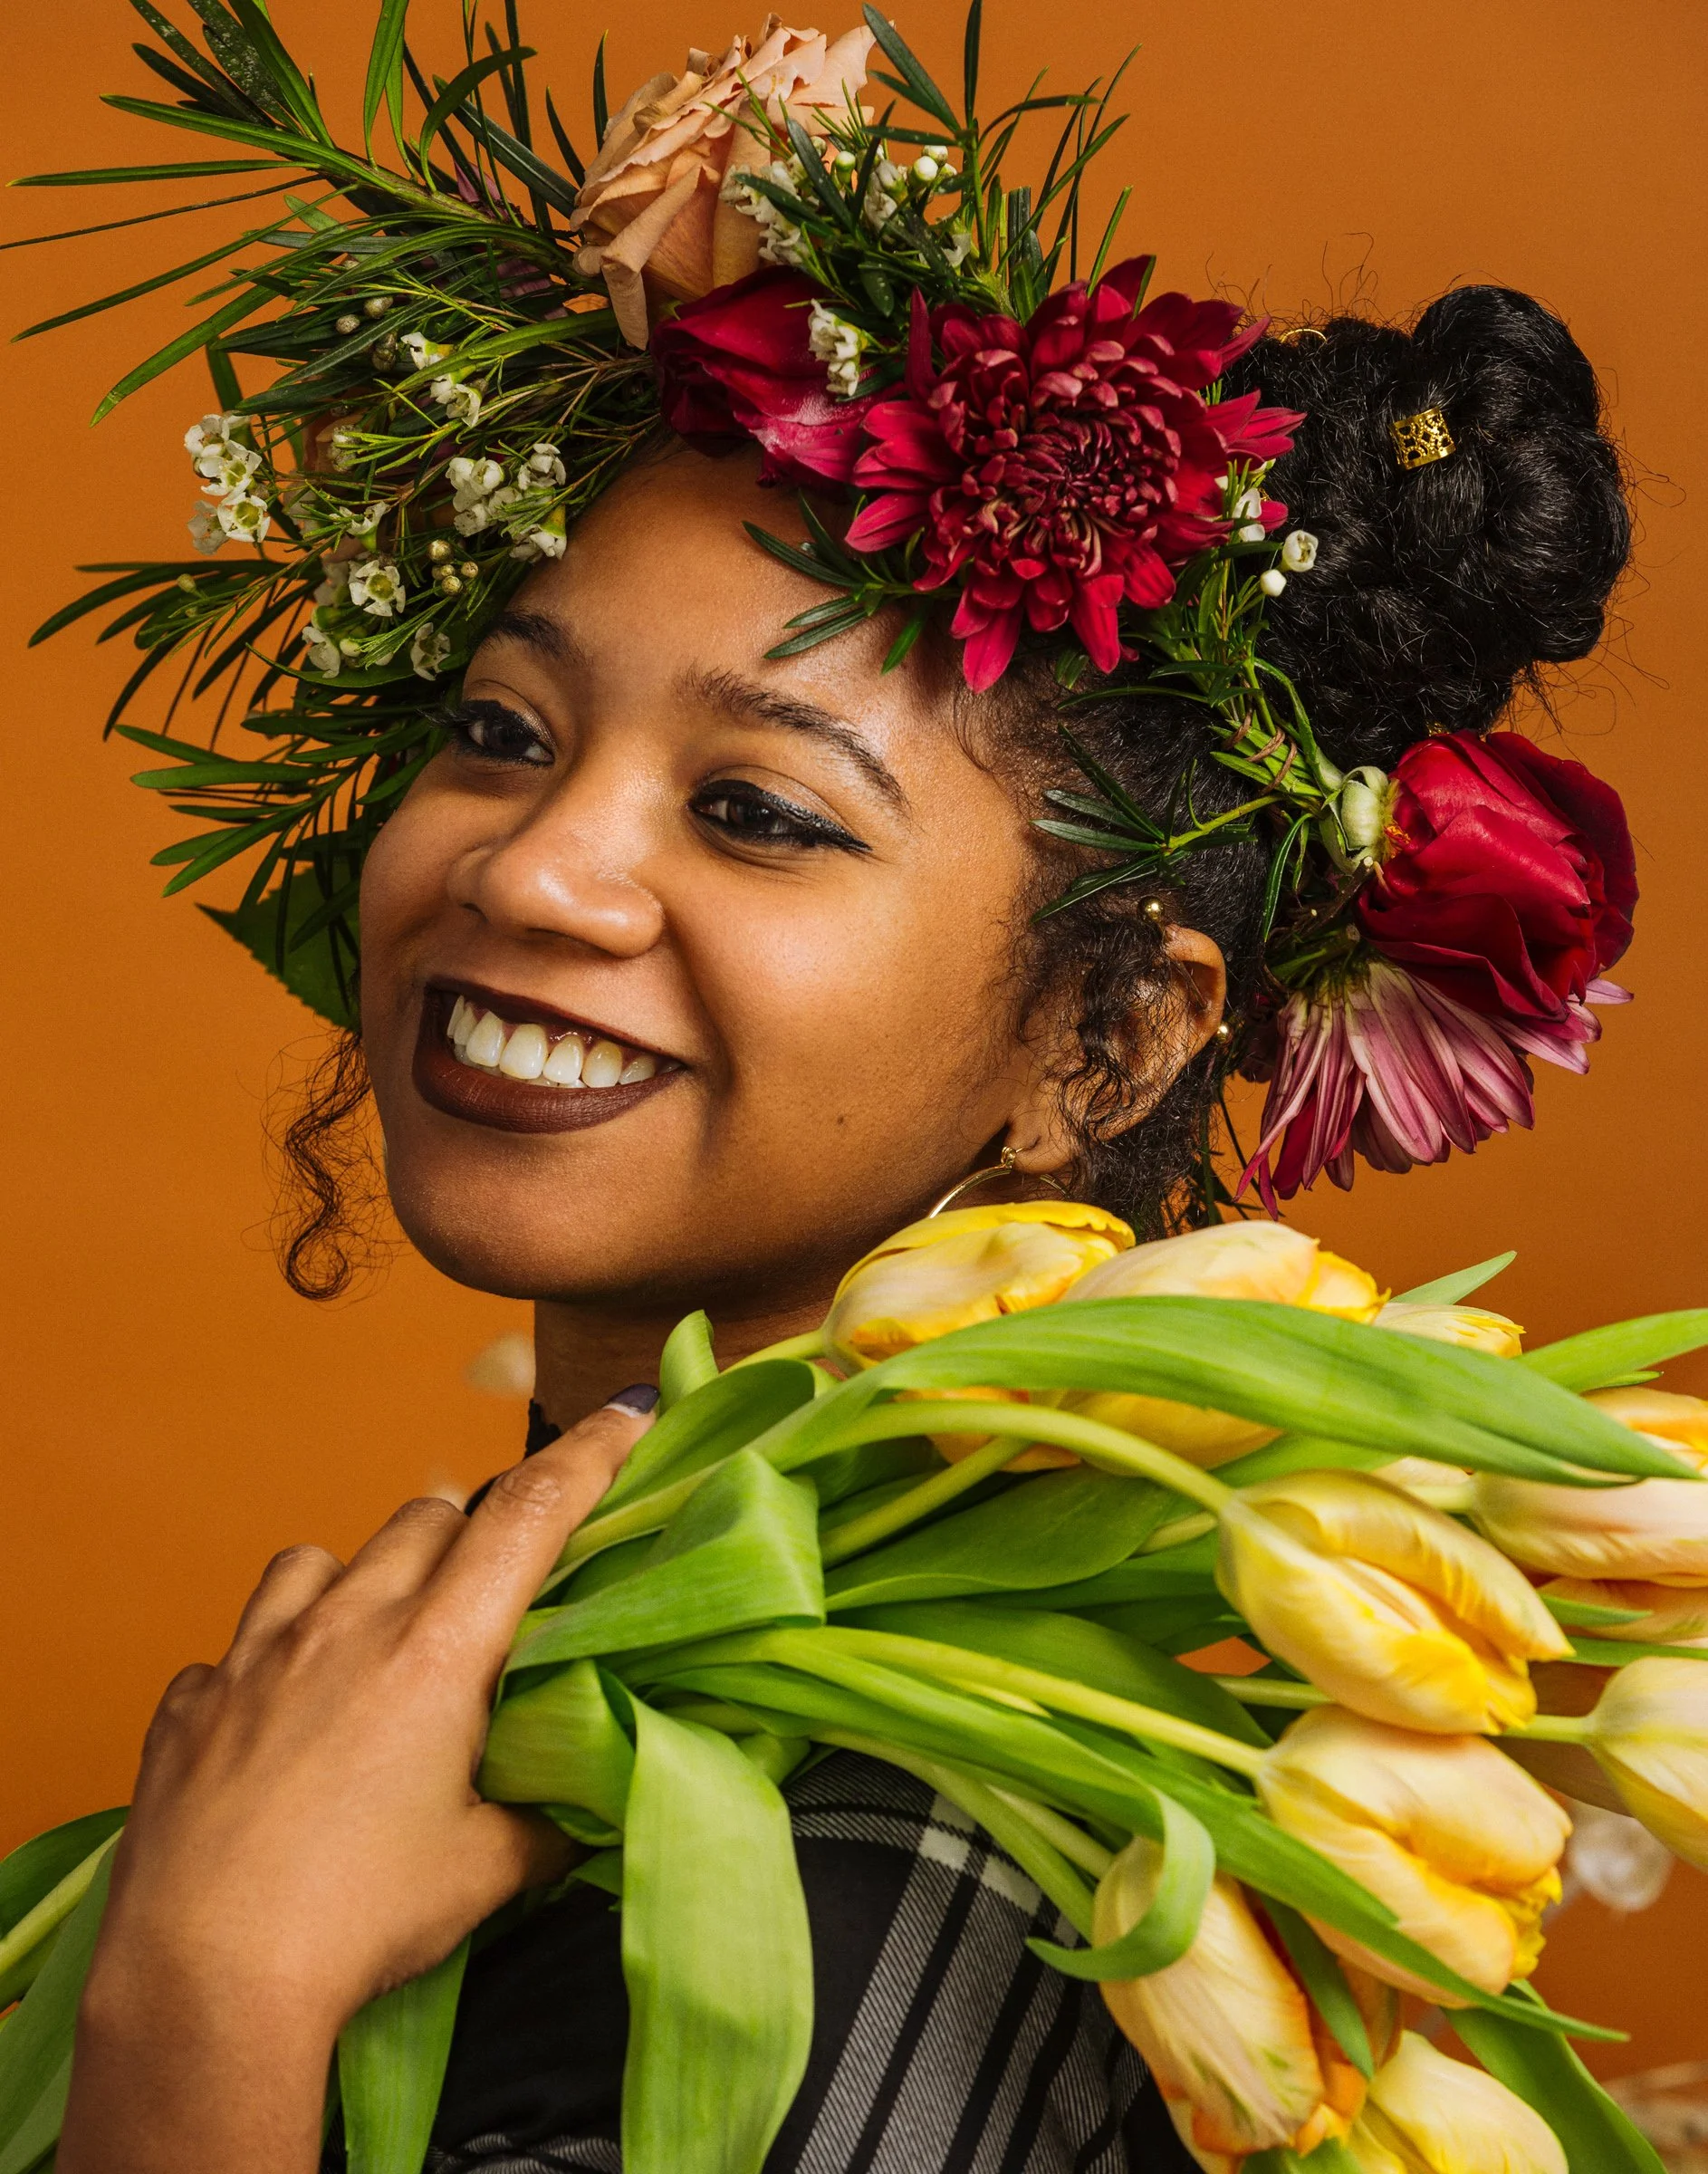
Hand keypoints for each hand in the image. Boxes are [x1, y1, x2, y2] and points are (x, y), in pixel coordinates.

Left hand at [59, 1393, 652, 2173]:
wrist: (204, 1981)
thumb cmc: (357, 1921)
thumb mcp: (485, 1873)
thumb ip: (544, 1816)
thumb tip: (583, 1797)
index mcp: (436, 1652)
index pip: (528, 1514)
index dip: (587, 1453)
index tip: (628, 1413)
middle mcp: (346, 1626)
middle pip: (427, 1518)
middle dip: (470, 1535)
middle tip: (490, 1599)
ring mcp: (255, 1655)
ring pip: (320, 1560)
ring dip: (361, 1580)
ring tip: (373, 1644)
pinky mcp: (190, 1703)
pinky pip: (236, 1647)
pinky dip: (268, 1663)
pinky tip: (277, 1721)